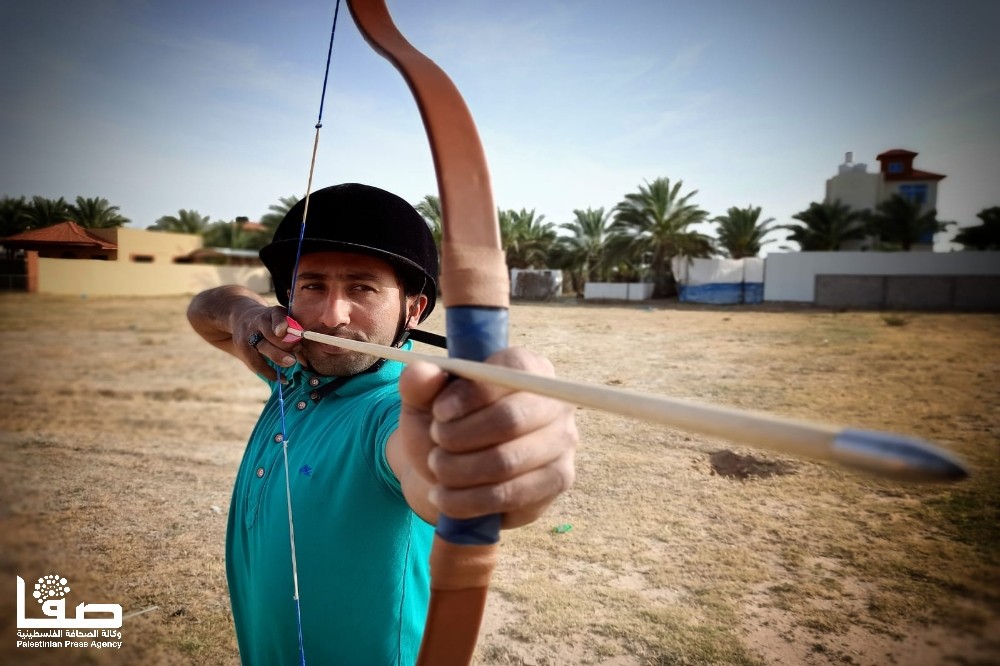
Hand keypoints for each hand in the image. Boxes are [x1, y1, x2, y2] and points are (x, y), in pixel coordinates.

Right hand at [232, 305, 300, 381]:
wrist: (242, 316)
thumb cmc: (272, 322)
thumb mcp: (281, 319)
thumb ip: (293, 331)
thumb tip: (302, 351)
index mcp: (273, 313)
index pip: (276, 316)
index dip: (279, 323)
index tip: (281, 332)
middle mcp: (259, 321)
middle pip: (270, 335)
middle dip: (284, 346)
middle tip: (295, 355)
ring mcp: (249, 333)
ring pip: (263, 348)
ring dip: (278, 357)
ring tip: (291, 363)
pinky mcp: (242, 346)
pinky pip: (255, 363)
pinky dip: (270, 373)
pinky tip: (282, 380)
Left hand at [397, 348, 577, 528]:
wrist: (455, 473)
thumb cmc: (446, 426)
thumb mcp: (423, 400)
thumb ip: (418, 382)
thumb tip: (422, 372)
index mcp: (527, 367)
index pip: (512, 371)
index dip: (472, 393)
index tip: (438, 412)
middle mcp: (555, 401)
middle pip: (511, 419)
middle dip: (461, 435)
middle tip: (435, 442)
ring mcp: (563, 442)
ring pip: (507, 461)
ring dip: (459, 470)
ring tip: (437, 467)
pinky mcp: (558, 480)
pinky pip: (511, 495)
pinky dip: (467, 499)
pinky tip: (443, 496)